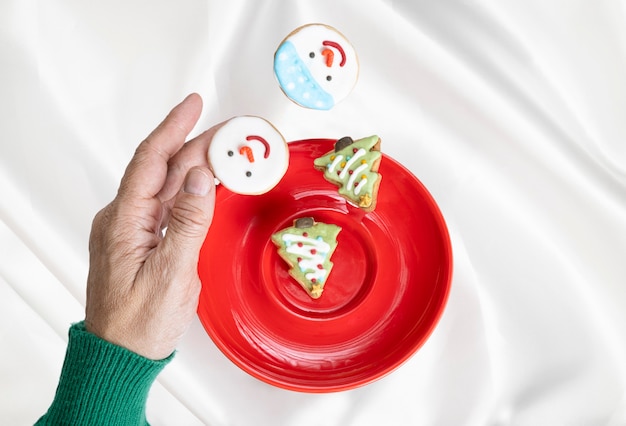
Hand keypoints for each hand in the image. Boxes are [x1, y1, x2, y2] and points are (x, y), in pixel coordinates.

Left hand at [85, 93, 216, 359]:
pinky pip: (170, 205)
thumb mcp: (170, 275)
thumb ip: (187, 223)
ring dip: (197, 165)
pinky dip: (193, 190)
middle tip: (230, 131)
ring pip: (168, 185)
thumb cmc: (138, 324)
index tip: (193, 104)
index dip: (173, 128)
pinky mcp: (144, 240)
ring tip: (226, 150)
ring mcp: (133, 230)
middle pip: (163, 169)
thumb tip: (200, 178)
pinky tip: (209, 183)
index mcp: (123, 222)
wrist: (122, 355)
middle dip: (196, 144)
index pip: (151, 160)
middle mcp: (124, 219)